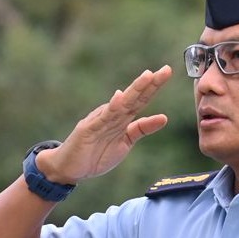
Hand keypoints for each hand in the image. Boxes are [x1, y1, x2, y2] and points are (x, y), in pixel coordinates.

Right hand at [35, 67, 171, 184]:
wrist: (71, 168)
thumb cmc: (97, 154)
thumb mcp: (125, 142)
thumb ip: (141, 129)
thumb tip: (164, 117)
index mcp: (123, 117)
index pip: (141, 99)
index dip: (154, 86)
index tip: (167, 71)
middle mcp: (113, 114)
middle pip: (135, 97)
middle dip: (150, 83)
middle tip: (166, 70)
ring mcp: (100, 120)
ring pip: (122, 103)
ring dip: (135, 89)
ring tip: (148, 76)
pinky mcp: (89, 128)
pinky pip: (103, 117)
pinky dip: (112, 107)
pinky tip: (120, 97)